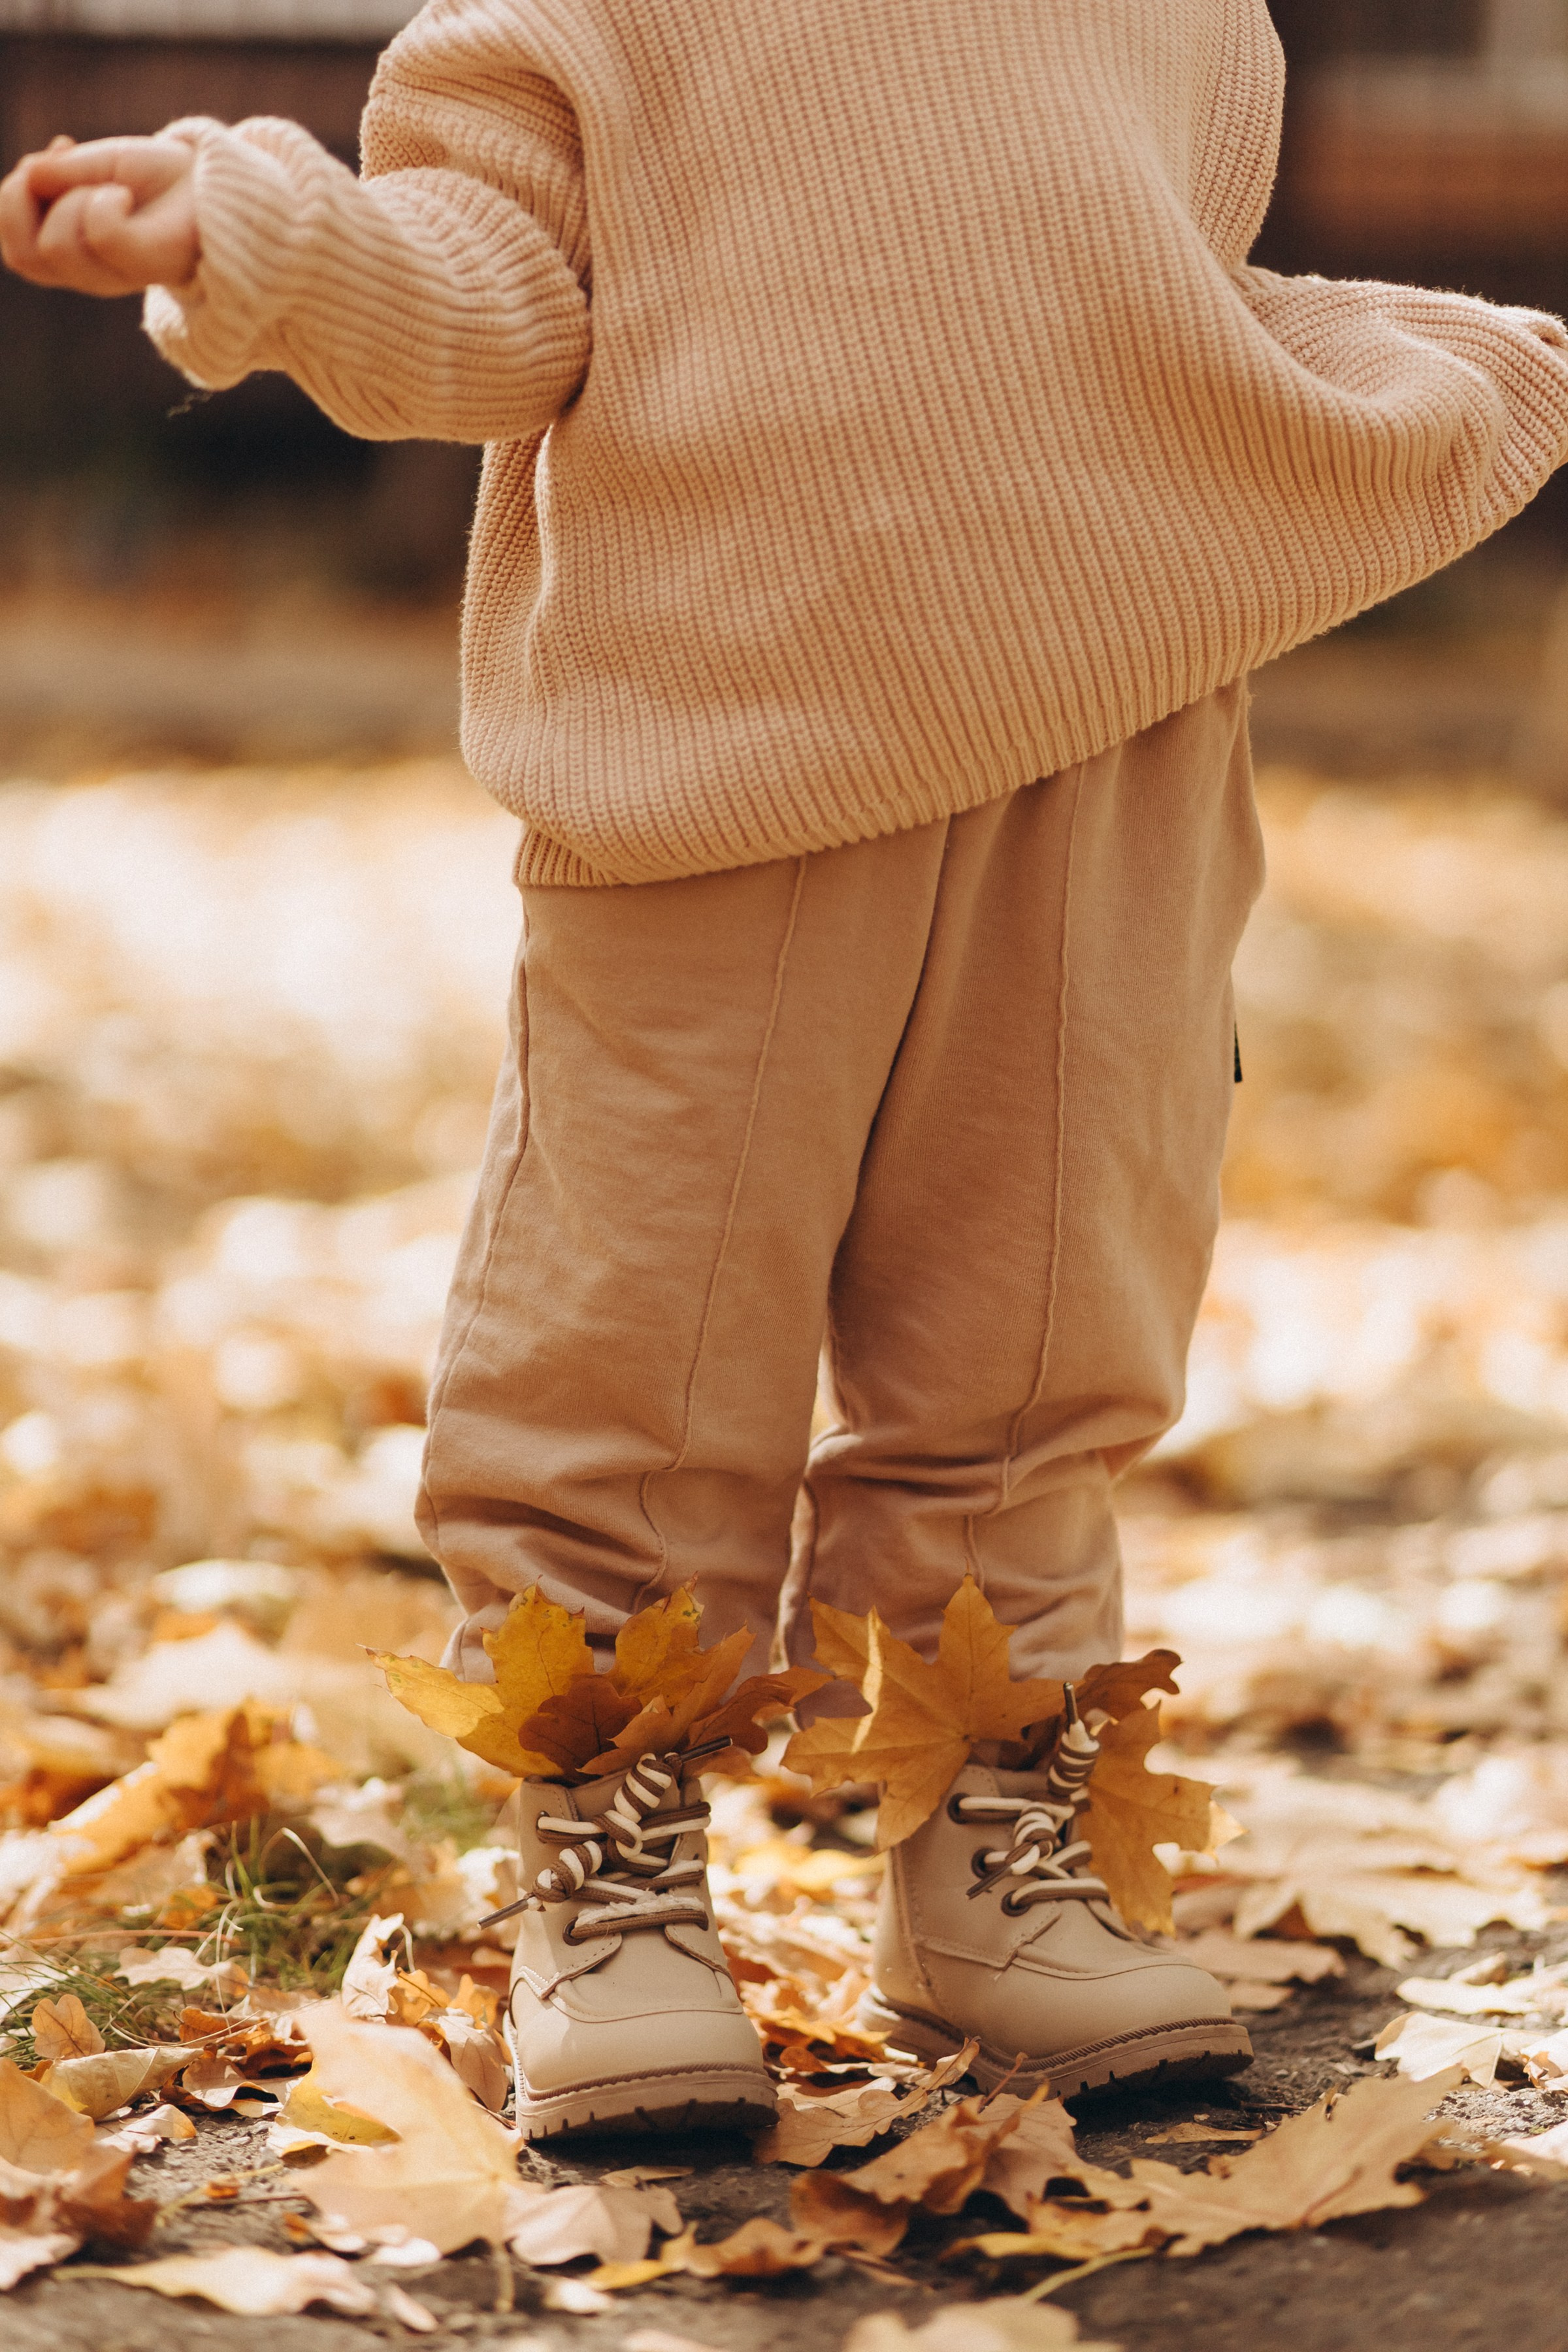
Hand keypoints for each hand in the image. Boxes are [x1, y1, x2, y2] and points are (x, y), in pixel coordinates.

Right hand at [0, 134, 198, 294]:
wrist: (217, 184)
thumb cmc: (161, 177)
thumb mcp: (98, 165)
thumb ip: (60, 174)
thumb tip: (29, 177)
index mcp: (76, 252)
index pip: (18, 252)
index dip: (14, 200)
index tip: (55, 152)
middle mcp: (94, 273)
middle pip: (24, 257)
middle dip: (25, 200)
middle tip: (67, 164)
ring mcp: (119, 275)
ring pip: (56, 246)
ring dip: (73, 198)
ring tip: (111, 186)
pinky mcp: (149, 264)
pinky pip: (99, 235)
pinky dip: (103, 203)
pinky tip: (125, 195)